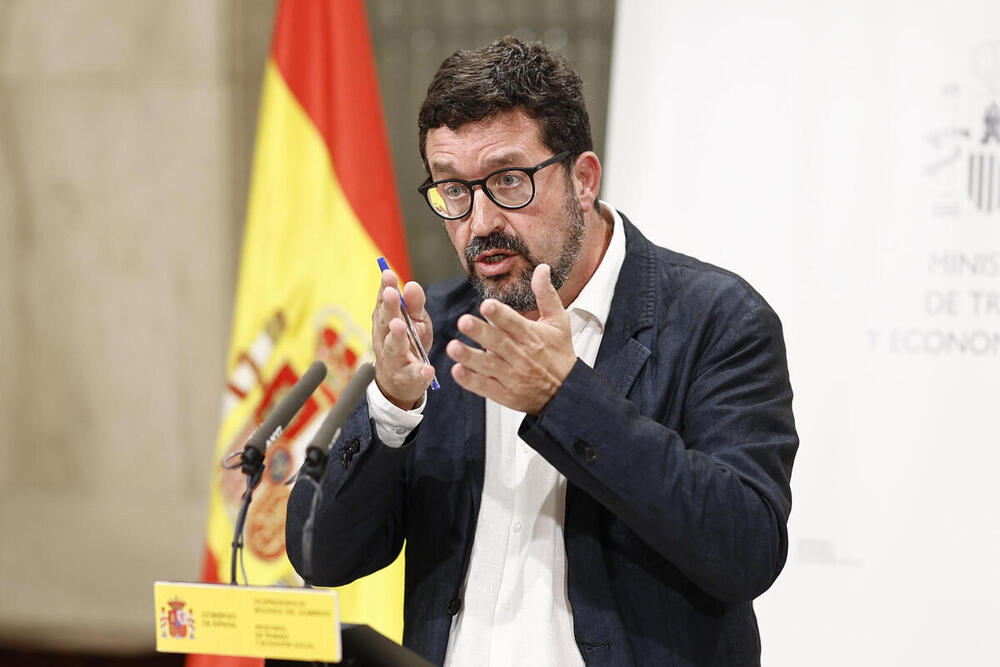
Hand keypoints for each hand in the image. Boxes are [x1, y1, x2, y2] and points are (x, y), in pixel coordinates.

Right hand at [372, 268, 434, 408]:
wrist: (401, 384)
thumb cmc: (408, 345)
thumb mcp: (415, 322)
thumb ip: (415, 304)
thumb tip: (411, 284)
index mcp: (386, 322)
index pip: (384, 302)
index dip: (385, 288)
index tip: (388, 274)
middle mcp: (385, 339)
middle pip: (385, 322)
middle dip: (388, 307)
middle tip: (391, 294)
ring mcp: (393, 359)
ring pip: (393, 347)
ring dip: (397, 336)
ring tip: (400, 326)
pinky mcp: (406, 378)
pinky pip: (412, 374)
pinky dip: (420, 372)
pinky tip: (427, 369)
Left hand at [446, 264, 575, 414]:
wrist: (566, 392)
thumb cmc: (559, 354)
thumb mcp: (559, 322)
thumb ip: (546, 295)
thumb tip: (542, 269)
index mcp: (531, 336)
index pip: (514, 323)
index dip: (500, 314)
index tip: (487, 305)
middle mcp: (520, 355)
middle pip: (497, 342)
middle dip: (480, 332)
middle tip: (463, 321)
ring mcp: (511, 376)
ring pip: (487, 365)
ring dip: (469, 356)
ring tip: (453, 347)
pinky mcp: (504, 393)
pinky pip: (485, 387)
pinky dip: (470, 380)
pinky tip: (457, 371)